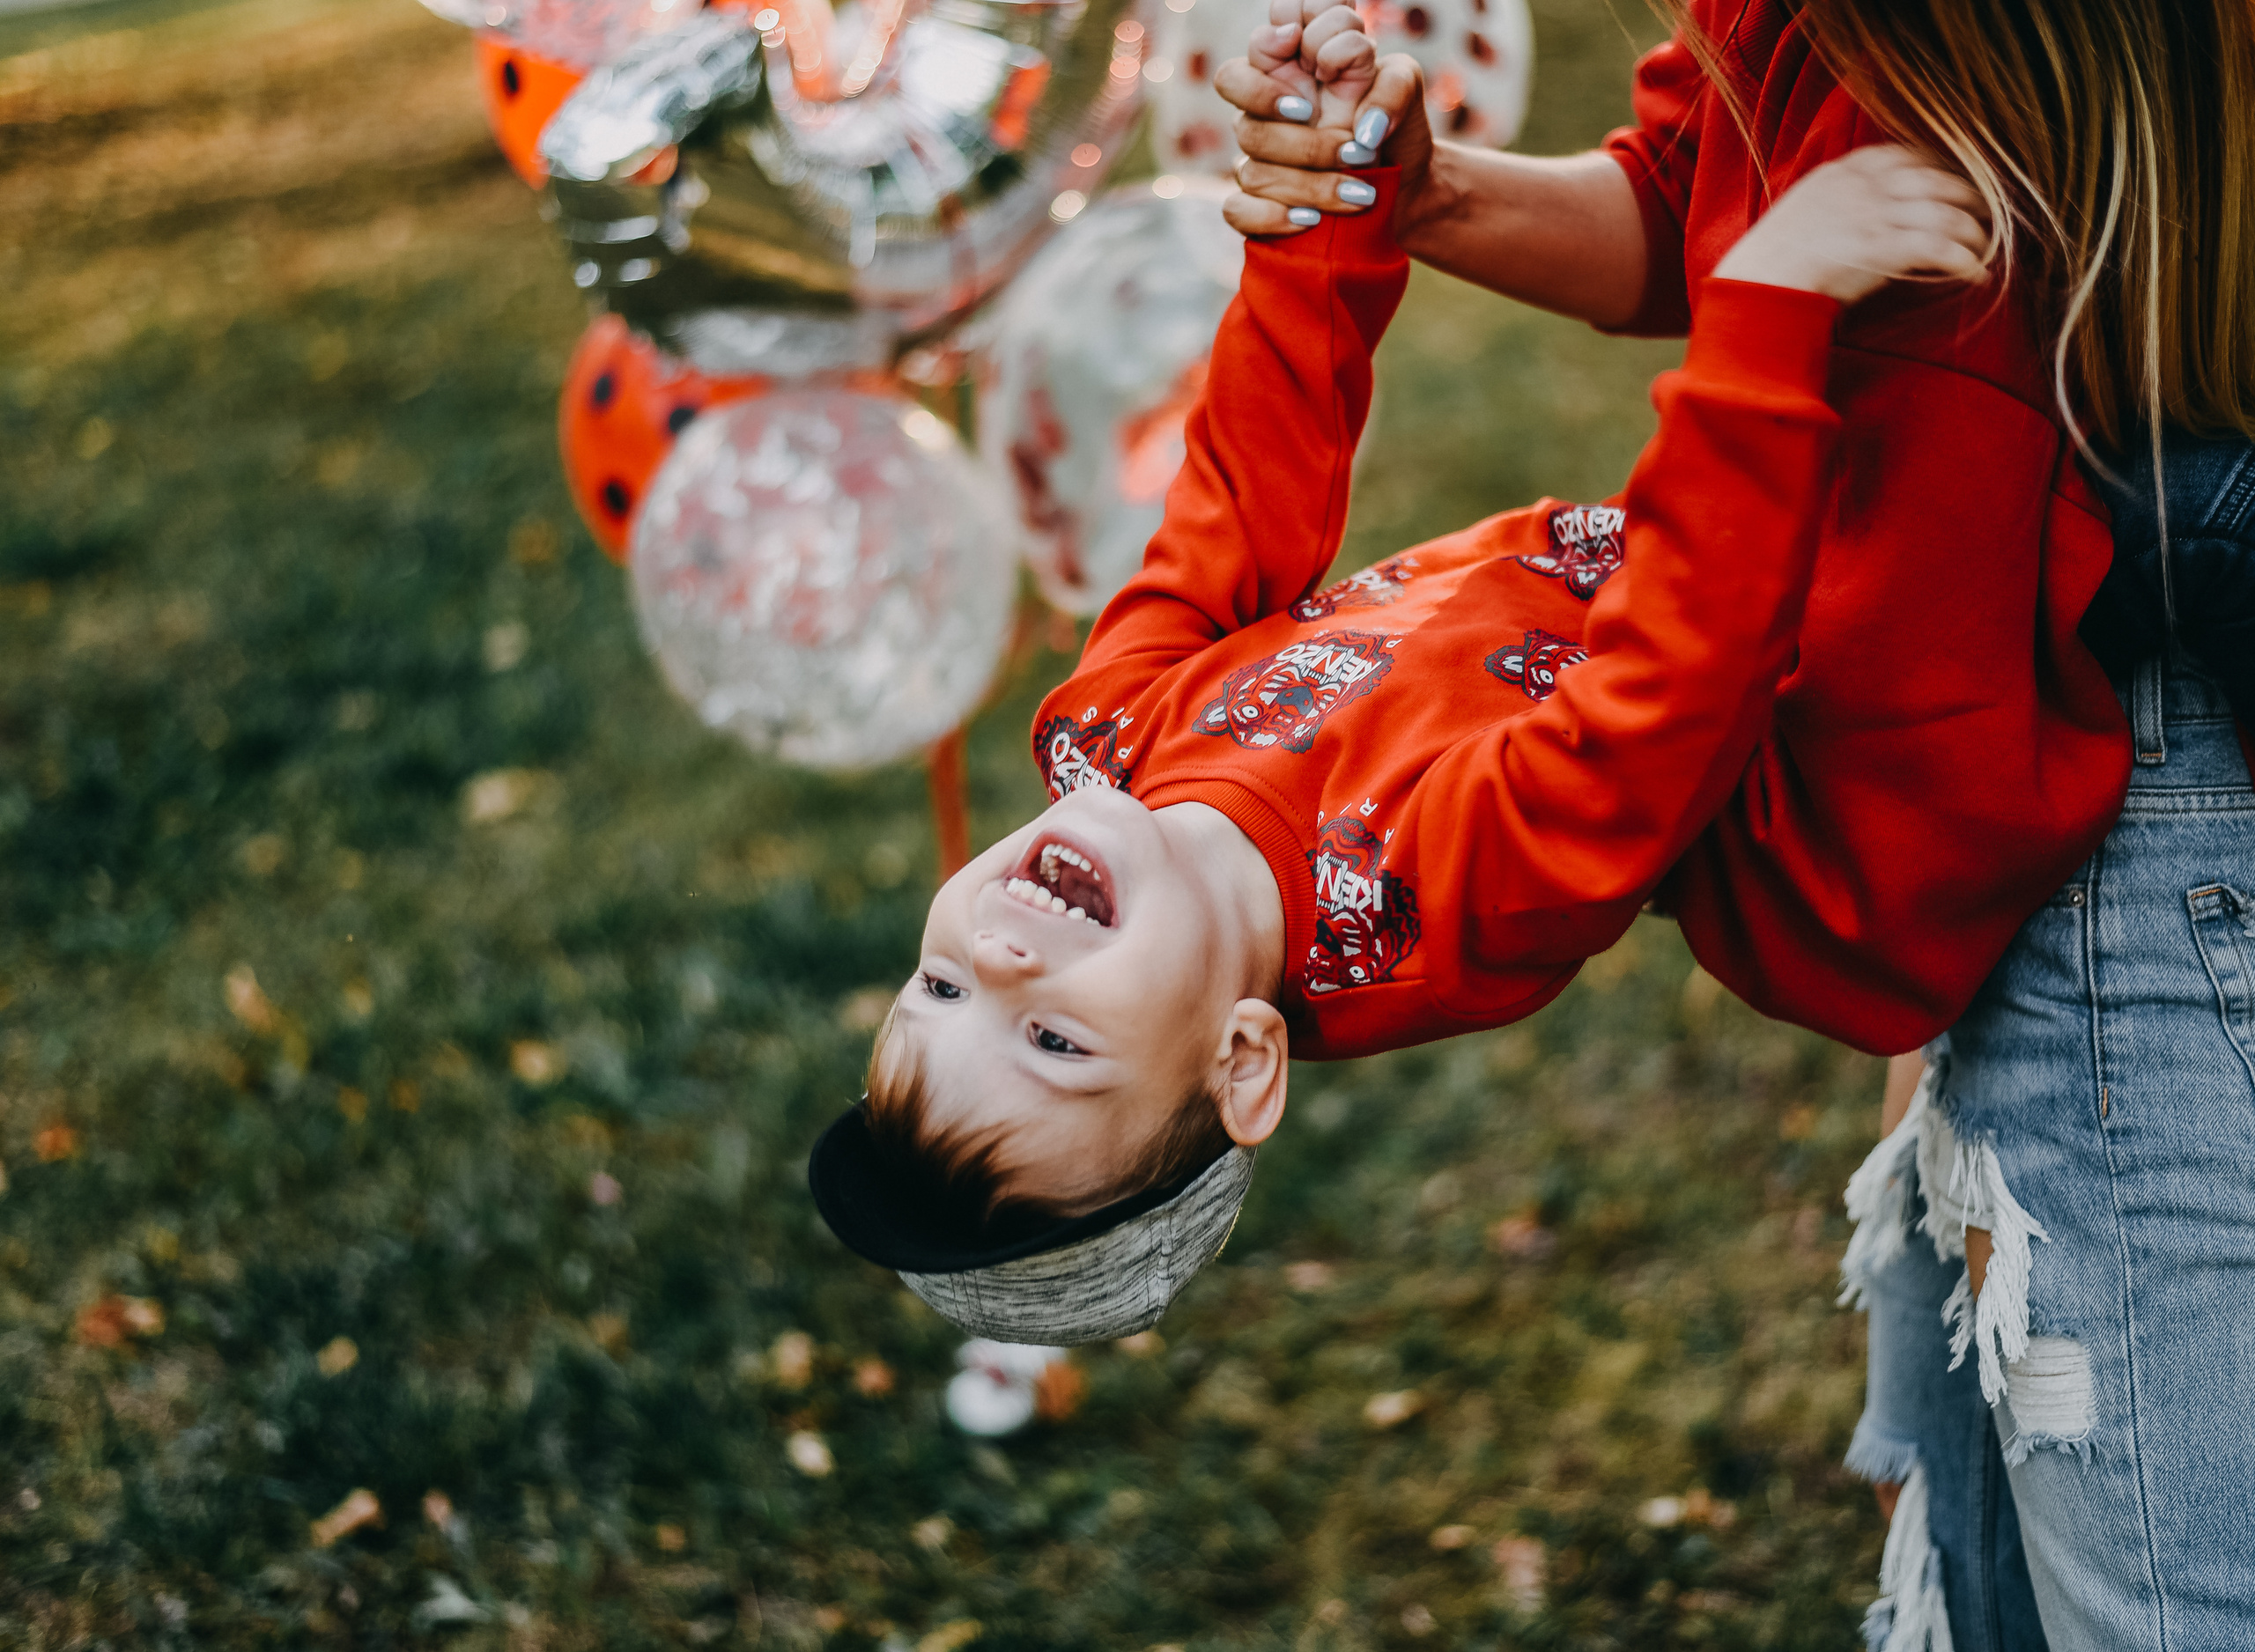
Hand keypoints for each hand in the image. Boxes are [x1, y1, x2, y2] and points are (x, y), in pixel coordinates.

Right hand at [1219, 5, 1417, 236]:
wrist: (1405, 188)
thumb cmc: (1395, 127)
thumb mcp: (1405, 89)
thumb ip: (1390, 85)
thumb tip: (1365, 129)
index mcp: (1295, 68)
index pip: (1261, 42)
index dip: (1271, 43)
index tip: (1311, 55)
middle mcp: (1268, 108)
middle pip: (1238, 99)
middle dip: (1283, 113)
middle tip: (1337, 133)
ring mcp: (1258, 157)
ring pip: (1252, 165)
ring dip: (1310, 180)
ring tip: (1360, 192)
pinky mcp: (1257, 202)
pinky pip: (1237, 209)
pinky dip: (1273, 217)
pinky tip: (1312, 220)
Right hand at [1712, 146, 1991, 304]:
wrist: (1757, 283)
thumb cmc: (1774, 258)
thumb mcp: (1804, 209)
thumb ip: (1839, 198)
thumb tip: (1869, 208)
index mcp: (1843, 171)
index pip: (1906, 156)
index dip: (1939, 166)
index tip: (1956, 182)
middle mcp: (1863, 187)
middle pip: (1935, 179)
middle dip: (1968, 196)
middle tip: (1987, 214)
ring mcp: (1873, 215)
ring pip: (1944, 212)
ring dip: (1973, 232)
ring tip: (1984, 247)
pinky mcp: (1881, 249)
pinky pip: (1938, 247)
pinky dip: (1963, 259)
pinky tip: (1975, 272)